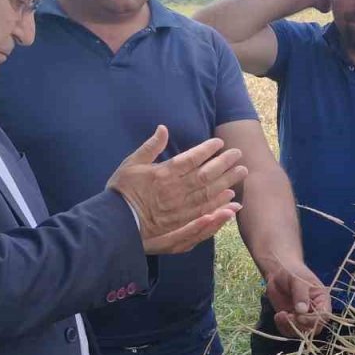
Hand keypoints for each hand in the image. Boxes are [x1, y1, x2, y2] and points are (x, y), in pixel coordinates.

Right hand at [107, 125, 248, 254]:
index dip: (207, 149)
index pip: (191, 158)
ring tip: (241, 174)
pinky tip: (231, 203)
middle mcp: (175, 191)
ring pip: (209, 195)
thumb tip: (163, 128)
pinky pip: (205, 216)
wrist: (114, 224)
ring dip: (227, 183)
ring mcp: (180, 210)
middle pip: (206, 175)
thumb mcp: (130, 164)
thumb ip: (149, 147)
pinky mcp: (181, 226)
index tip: (219, 142)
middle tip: (239, 155)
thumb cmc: (121, 192)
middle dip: (224, 164)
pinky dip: (220, 209)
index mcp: (163, 173)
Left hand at [265, 261, 330, 336]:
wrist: (278, 274)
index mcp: (322, 300)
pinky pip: (290, 332)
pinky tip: (278, 316)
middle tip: (287, 316)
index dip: (313, 320)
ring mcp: (303, 318)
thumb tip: (302, 311)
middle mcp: (315, 312)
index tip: (299, 316)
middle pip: (314, 328)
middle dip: (300, 326)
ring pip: (302, 332)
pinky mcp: (292, 321)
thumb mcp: (297, 280)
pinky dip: (283, 327)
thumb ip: (301, 294)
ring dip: (290, 327)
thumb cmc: (291, 273)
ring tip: (280, 315)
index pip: (324, 316)